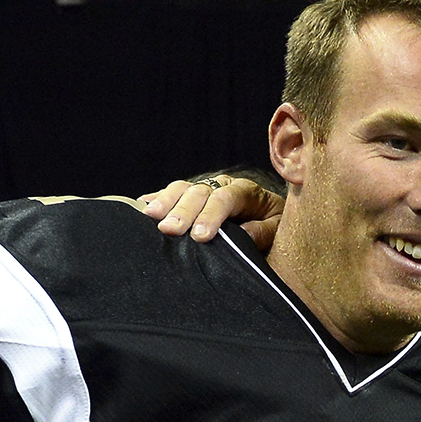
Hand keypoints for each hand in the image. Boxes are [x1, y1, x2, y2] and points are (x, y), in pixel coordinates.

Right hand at [142, 176, 283, 249]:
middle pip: (200, 192)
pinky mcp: (191, 197)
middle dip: (183, 210)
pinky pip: (172, 194)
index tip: (200, 236)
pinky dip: (156, 199)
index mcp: (247, 192)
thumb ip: (263, 232)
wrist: (273, 220)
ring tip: (149, 215)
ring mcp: (205, 189)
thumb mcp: (279, 231)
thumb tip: (244, 234)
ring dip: (165, 202)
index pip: (227, 198)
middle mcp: (222, 185)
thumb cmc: (276, 228)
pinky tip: (141, 206)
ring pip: (182, 189)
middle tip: (169, 229)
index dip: (212, 215)